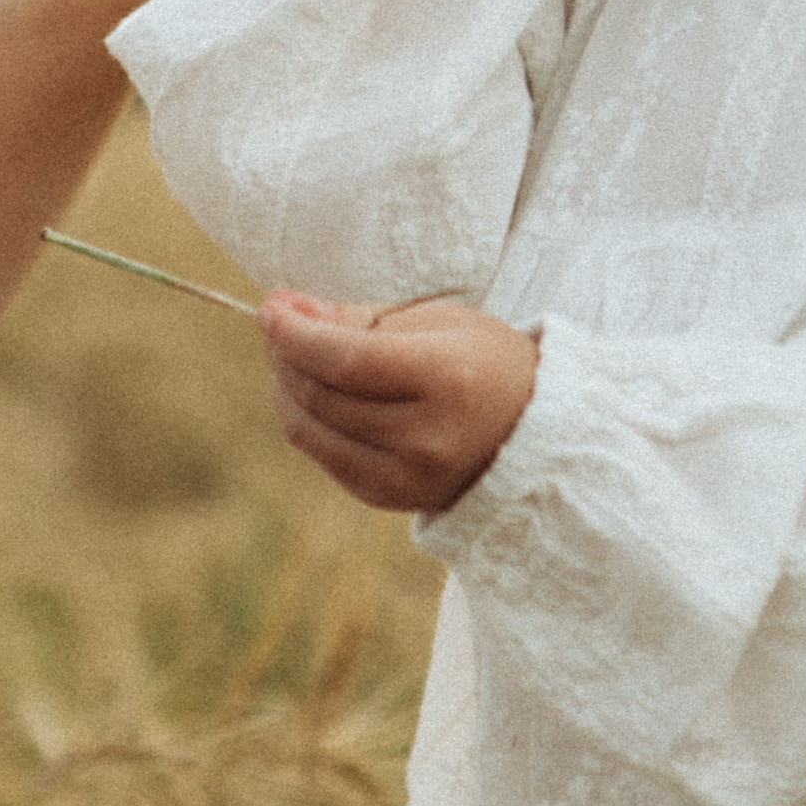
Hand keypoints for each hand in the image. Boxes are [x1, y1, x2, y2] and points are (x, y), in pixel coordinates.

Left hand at [260, 293, 540, 513]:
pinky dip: (307, 419)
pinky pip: (325, 455)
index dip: (296, 334)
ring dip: (286, 387)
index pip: (345, 359)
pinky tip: (312, 391)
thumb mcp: (434, 321)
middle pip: (322, 396)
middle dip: (286, 354)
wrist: (533, 431)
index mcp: (446, 380)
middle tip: (279, 321)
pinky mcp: (391, 499)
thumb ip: (358, 319)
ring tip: (291, 353)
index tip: (272, 305)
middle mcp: (426, 438)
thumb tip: (287, 309)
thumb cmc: (482, 360)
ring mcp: (407, 478)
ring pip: (312, 430)